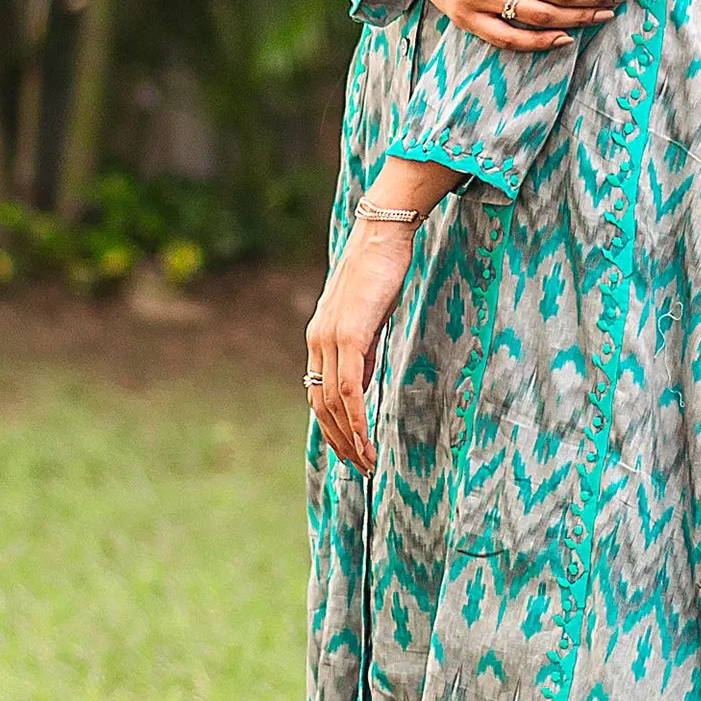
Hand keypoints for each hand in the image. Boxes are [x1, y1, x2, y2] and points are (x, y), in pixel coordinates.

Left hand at [305, 217, 416, 472]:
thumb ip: (361, 350)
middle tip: (361, 468)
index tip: (351, 451)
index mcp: (320, 337)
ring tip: (367, 463)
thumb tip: (360, 385)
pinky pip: (348, 389)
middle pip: (322, 406)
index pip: (319, 394)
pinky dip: (356, 419)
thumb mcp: (368, 317)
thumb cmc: (380, 269)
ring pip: (334, 403)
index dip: (333, 428)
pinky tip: (365, 439)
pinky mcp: (349, 335)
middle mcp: (318, 340)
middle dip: (340, 442)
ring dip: (350, 438)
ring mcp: (330, 338)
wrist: (382, 232)